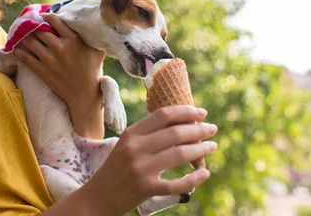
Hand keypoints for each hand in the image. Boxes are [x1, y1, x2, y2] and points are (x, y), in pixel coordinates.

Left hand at [14, 13, 105, 137]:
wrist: (84, 94)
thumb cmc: (93, 70)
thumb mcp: (97, 50)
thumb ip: (92, 36)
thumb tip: (91, 23)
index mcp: (73, 40)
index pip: (54, 20)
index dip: (45, 15)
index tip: (41, 14)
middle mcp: (59, 48)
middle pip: (39, 29)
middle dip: (32, 23)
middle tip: (27, 20)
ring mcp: (49, 60)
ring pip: (30, 41)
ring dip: (23, 35)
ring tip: (20, 31)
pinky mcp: (42, 71)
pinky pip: (25, 57)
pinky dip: (18, 50)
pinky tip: (16, 45)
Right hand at [82, 105, 217, 214]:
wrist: (97, 198)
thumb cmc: (116, 169)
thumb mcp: (126, 145)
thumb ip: (149, 135)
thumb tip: (184, 124)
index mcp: (131, 134)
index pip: (163, 115)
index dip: (186, 111)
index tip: (202, 113)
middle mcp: (135, 149)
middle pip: (175, 133)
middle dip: (199, 130)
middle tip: (213, 129)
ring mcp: (141, 169)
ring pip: (180, 154)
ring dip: (201, 149)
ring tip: (212, 146)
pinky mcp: (146, 189)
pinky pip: (177, 183)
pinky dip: (195, 178)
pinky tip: (205, 173)